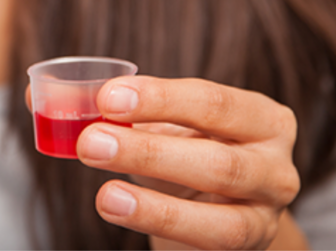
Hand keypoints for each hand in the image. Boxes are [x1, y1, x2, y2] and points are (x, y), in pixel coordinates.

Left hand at [77, 76, 300, 249]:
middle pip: (219, 164)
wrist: (219, 209)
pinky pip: (206, 250)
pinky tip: (122, 217)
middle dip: (149, 153)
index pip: (213, 103)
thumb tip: (59, 106)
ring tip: (105, 196)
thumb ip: (127, 113)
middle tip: (91, 142)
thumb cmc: (190, 151)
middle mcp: (276, 170)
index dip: (159, 99)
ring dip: (155, 208)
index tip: (106, 99)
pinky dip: (162, 233)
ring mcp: (266, 220)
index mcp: (263, 119)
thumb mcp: (169, 125)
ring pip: (220, 223)